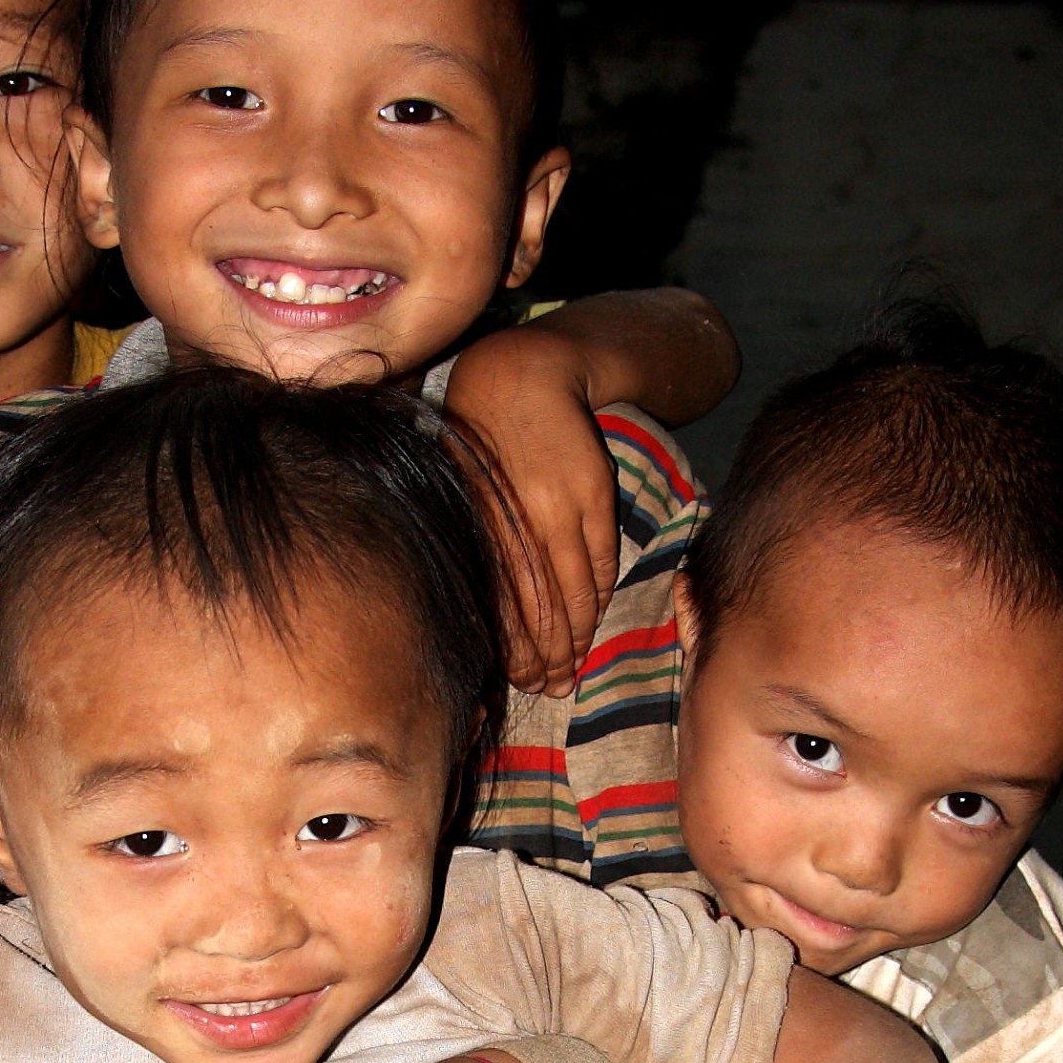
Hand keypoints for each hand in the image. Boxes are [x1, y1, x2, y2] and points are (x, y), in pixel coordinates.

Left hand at [445, 325, 618, 696]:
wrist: (526, 375)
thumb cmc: (480, 437)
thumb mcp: (463, 489)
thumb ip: (477, 546)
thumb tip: (487, 610)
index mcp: (485, 525)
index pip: (504, 605)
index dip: (516, 648)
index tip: (522, 679)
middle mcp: (521, 522)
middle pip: (541, 607)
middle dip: (548, 655)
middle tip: (552, 687)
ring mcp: (561, 509)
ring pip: (575, 590)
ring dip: (577, 635)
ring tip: (573, 666)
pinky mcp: (592, 494)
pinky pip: (599, 560)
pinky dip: (597, 595)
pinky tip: (592, 621)